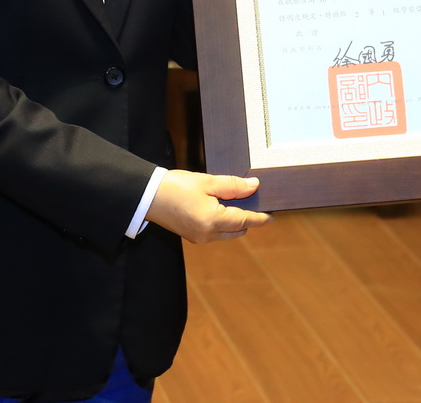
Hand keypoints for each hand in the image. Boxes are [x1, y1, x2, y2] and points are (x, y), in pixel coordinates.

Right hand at [145, 170, 270, 243]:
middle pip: (238, 230)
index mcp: (212, 221)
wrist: (148, 196)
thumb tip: (255, 186)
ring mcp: (199, 238)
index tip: (272, 216)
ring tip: (236, 201)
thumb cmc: (176, 186)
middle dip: (248, 218)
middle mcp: (207, 234)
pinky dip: (223, 223)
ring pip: (227, 233)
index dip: (260, 218)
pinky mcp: (193, 236)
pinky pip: (216, 232)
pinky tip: (221, 206)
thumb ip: (233, 186)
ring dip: (235, 221)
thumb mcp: (207, 181)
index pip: (244, 221)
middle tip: (253, 200)